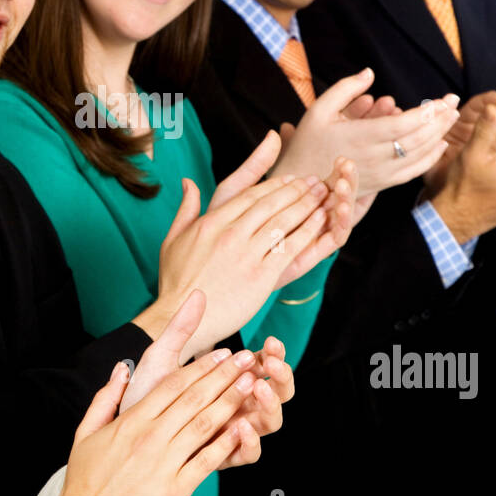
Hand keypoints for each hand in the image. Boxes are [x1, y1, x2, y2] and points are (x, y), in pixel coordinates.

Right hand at [54, 327, 262, 495]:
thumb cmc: (84, 479)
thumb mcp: (86, 432)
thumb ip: (106, 398)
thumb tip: (121, 369)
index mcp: (131, 422)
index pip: (173, 385)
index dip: (200, 366)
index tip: (220, 353)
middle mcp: (150, 438)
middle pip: (194, 399)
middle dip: (224, 375)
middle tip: (245, 358)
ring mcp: (165, 464)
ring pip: (205, 425)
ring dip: (231, 401)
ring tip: (251, 384)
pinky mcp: (176, 490)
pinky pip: (206, 462)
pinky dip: (226, 444)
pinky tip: (243, 428)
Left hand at [120, 295, 290, 471]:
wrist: (123, 434)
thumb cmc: (143, 393)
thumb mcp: (161, 358)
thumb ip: (180, 328)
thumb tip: (198, 293)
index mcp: (231, 381)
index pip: (265, 365)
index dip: (274, 353)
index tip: (270, 341)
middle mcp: (238, 405)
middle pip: (278, 393)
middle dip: (281, 377)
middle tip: (271, 364)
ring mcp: (232, 432)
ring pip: (269, 422)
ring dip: (270, 404)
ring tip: (257, 388)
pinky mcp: (222, 457)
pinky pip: (248, 455)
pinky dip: (250, 441)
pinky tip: (241, 426)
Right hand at [154, 156, 350, 359]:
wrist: (181, 317)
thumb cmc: (176, 282)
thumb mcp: (173, 239)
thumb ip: (186, 208)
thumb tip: (189, 182)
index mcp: (211, 223)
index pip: (249, 196)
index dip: (274, 185)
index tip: (290, 178)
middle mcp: (230, 234)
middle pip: (270, 204)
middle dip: (296, 190)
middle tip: (313, 181)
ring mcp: (246, 255)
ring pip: (283, 222)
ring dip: (306, 205)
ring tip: (322, 195)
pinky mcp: (261, 276)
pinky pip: (290, 248)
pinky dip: (308, 231)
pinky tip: (320, 222)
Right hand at [269, 67, 459, 195]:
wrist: (300, 183)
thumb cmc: (308, 144)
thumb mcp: (318, 110)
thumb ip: (345, 89)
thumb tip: (369, 73)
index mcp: (357, 137)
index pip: (403, 125)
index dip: (427, 113)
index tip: (443, 99)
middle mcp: (372, 158)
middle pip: (417, 139)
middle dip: (440, 120)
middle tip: (453, 102)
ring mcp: (379, 174)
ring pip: (419, 156)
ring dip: (440, 136)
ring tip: (452, 118)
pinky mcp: (381, 184)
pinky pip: (412, 173)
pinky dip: (430, 158)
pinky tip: (440, 144)